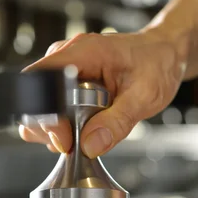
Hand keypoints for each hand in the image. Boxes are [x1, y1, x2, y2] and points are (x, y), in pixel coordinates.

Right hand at [19, 31, 186, 156]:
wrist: (163, 53)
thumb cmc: (156, 64)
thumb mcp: (146, 95)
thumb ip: (118, 121)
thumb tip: (90, 145)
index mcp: (82, 52)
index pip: (40, 79)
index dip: (44, 114)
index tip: (65, 138)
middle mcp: (65, 58)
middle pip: (34, 101)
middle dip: (51, 129)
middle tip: (77, 141)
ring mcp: (62, 73)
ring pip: (39, 111)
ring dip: (58, 130)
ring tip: (88, 128)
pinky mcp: (64, 87)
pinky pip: (51, 113)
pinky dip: (64, 128)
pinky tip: (86, 126)